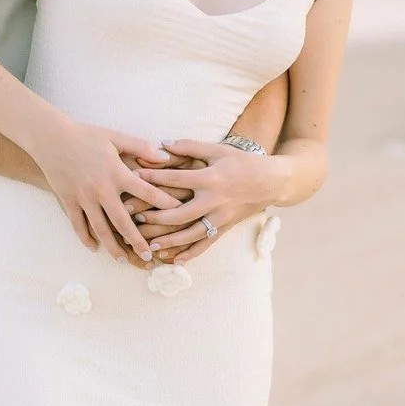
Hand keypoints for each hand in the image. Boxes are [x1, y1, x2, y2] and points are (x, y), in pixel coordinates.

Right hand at [33, 122, 174, 262]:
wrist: (51, 138)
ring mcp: (83, 198)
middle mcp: (101, 189)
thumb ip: (140, 147)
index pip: (146, 192)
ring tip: (123, 260)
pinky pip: (78, 225)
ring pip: (100, 229)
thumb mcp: (115, 137)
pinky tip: (95, 248)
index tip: (177, 215)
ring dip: (113, 247)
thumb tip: (165, 158)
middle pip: (123, 221)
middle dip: (137, 241)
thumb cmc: (86, 135)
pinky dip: (86, 238)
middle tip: (149, 256)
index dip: (164, 203)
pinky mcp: (68, 201)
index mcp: (116, 173)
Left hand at [130, 139, 285, 263]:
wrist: (272, 181)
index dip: (153, 178)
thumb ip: (190, 146)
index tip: (132, 178)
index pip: (176, 180)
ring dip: (170, 241)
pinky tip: (174, 261)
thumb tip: (162, 143)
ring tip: (149, 245)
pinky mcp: (225, 228)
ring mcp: (221, 217)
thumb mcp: (218, 150)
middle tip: (134, 218)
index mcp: (211, 178)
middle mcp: (215, 201)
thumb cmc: (243, 162)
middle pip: (180, 213)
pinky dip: (190, 254)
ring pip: (191, 234)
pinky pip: (206, 245)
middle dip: (156, 217)